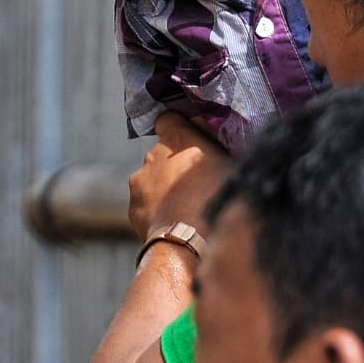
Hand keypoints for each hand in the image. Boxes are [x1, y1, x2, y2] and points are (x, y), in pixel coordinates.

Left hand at [128, 112, 233, 239]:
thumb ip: (213, 148)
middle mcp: (152, 155)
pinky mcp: (133, 208)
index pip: (169, 119)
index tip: (191, 142)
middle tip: (197, 184)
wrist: (189, 243)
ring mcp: (139, 182)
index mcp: (176, 138)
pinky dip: (157, 211)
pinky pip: (146, 205)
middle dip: (174, 165)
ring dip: (164, 189)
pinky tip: (176, 225)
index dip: (180, 129)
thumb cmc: (217, 200)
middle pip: (162, 153)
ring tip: (187, 210)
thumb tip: (208, 134)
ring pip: (152, 181)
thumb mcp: (230, 165)